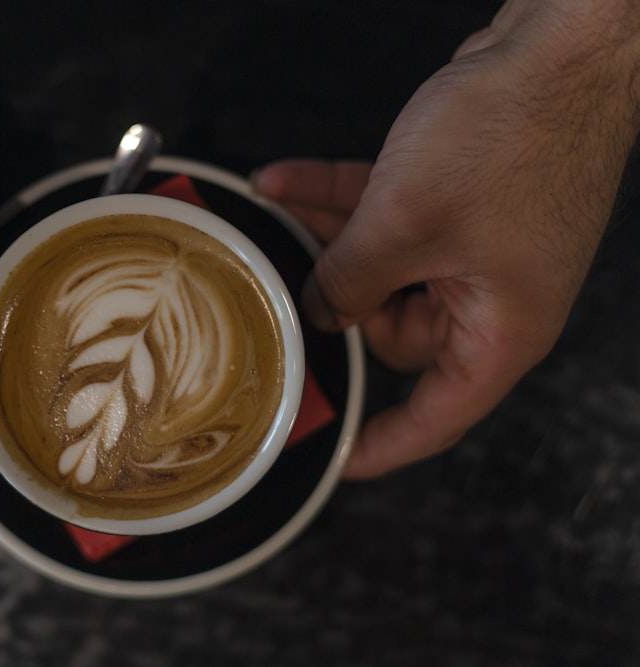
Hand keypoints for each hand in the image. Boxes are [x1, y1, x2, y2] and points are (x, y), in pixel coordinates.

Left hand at [254, 1, 639, 477]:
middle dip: (338, 304)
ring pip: (380, 270)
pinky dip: (339, 201)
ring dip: (327, 241)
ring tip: (279, 213)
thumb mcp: (405, 224)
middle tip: (290, 281)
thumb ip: (350, 281)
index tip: (338, 457)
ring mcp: (472, 248)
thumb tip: (320, 312)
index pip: (437, 415)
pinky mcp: (456, 203)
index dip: (385, 444)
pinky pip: (385, 220)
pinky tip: (285, 181)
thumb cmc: (511, 136)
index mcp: (499, 329)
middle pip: (392, 334)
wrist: (557, 45)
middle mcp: (488, 297)